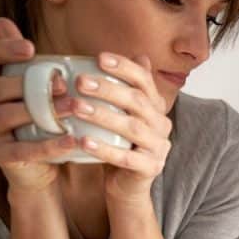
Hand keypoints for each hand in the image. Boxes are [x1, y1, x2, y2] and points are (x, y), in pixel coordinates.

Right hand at [0, 17, 77, 193]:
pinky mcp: (0, 156)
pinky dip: (49, 145)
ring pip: (9, 115)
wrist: (43, 167)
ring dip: (43, 110)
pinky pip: (24, 149)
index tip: (30, 48)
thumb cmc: (42, 120)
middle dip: (30, 83)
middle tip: (65, 84)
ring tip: (73, 107)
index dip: (3, 50)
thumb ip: (24, 61)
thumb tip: (0, 21)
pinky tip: (71, 139)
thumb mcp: (33, 89)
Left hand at [70, 53, 171, 205]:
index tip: (99, 58)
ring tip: (76, 107)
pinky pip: (126, 157)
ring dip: (103, 115)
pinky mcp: (151, 168)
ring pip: (132, 128)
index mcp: (156, 108)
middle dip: (108, 89)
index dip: (125, 67)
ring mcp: (159, 147)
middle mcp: (162, 124)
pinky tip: (83, 141)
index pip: (145, 81)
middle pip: (138, 101)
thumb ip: (128, 88)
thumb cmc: (121, 144)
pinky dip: (104, 149)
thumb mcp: (124, 114)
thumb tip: (140, 55)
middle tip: (80, 82)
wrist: (128, 184)